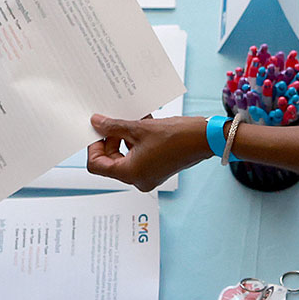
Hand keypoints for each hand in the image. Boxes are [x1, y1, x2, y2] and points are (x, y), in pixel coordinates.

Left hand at [86, 114, 211, 190]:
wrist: (204, 139)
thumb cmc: (177, 137)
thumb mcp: (139, 128)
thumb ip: (114, 127)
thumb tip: (96, 123)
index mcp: (131, 174)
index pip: (97, 166)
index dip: (94, 146)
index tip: (98, 130)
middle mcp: (138, 179)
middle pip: (110, 161)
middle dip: (110, 139)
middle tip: (113, 121)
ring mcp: (148, 175)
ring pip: (125, 156)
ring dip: (125, 136)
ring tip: (131, 119)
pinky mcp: (156, 168)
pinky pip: (138, 155)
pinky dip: (137, 140)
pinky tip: (142, 123)